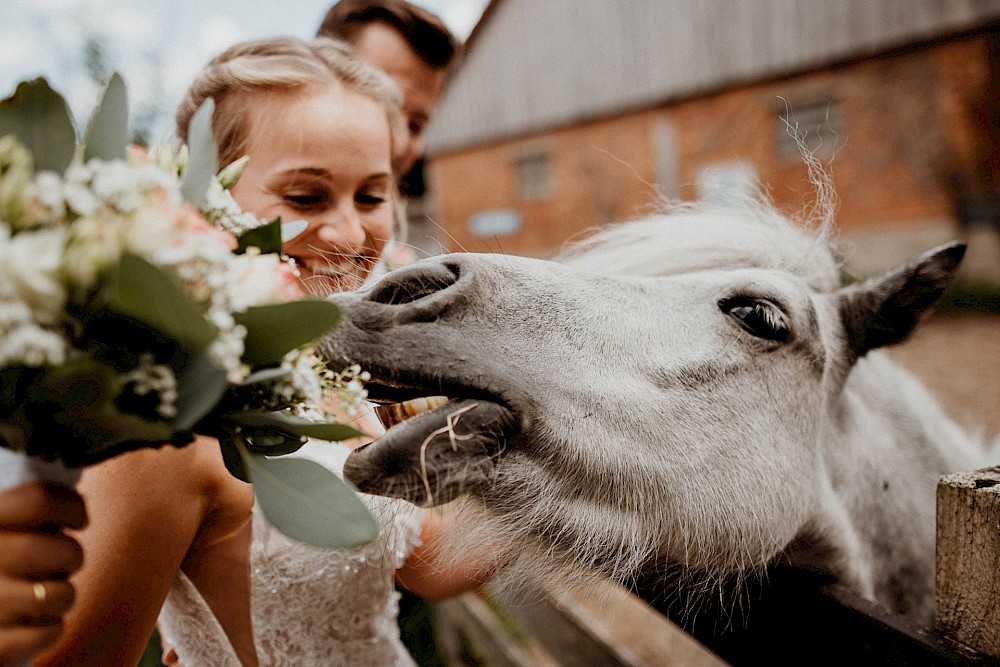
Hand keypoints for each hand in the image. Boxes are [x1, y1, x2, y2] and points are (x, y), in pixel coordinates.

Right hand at [0, 482, 86, 665]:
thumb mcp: (5, 527)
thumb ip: (28, 509)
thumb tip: (78, 478)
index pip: (40, 500)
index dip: (72, 508)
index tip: (78, 520)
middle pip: (63, 551)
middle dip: (71, 558)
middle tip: (58, 563)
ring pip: (61, 595)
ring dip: (61, 596)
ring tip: (41, 593)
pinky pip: (49, 632)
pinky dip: (48, 630)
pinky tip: (31, 622)